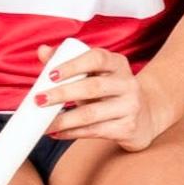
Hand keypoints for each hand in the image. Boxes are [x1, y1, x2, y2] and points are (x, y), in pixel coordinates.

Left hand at [38, 44, 169, 151]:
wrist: (144, 116)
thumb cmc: (110, 92)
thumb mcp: (94, 74)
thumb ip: (68, 62)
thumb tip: (43, 51)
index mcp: (118, 63)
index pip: (96, 58)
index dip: (73, 65)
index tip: (50, 75)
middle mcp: (127, 83)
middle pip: (92, 87)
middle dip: (62, 94)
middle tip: (39, 100)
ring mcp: (130, 106)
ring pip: (92, 114)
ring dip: (64, 120)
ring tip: (44, 124)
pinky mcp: (127, 127)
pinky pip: (95, 131)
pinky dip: (73, 133)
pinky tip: (57, 134)